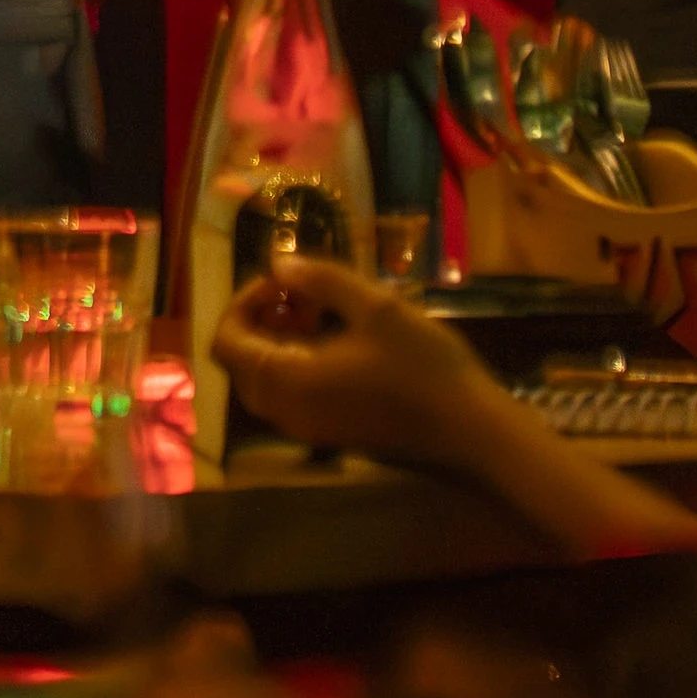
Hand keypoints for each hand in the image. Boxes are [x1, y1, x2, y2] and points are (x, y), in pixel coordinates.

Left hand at [211, 262, 504, 473]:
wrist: (470, 433)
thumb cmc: (423, 366)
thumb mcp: (375, 308)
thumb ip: (320, 281)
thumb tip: (279, 264)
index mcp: (287, 382)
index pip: (226, 342)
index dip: (243, 302)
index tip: (282, 280)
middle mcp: (286, 412)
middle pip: (241, 362)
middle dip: (260, 318)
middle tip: (300, 292)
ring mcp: (308, 428)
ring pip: (266, 380)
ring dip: (280, 340)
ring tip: (322, 308)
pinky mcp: (331, 433)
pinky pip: (291, 396)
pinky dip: (298, 363)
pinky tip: (339, 339)